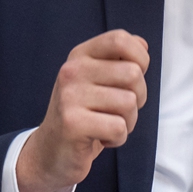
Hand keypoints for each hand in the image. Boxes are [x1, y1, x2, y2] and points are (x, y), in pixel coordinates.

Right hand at [16, 30, 148, 191]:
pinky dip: (118, 138)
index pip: (119, 39)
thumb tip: (142, 44)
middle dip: (139, 97)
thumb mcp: (96, 80)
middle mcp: (72, 71)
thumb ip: (118, 60)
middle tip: (120, 110)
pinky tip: (101, 138)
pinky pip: (119, 127)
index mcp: (80, 55)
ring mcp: (70, 96)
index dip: (140, 58)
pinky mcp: (73, 123)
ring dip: (128, 121)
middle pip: (133, 73)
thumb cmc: (83, 114)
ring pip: (130, 102)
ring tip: (108, 124)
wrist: (50, 152)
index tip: (133, 79)